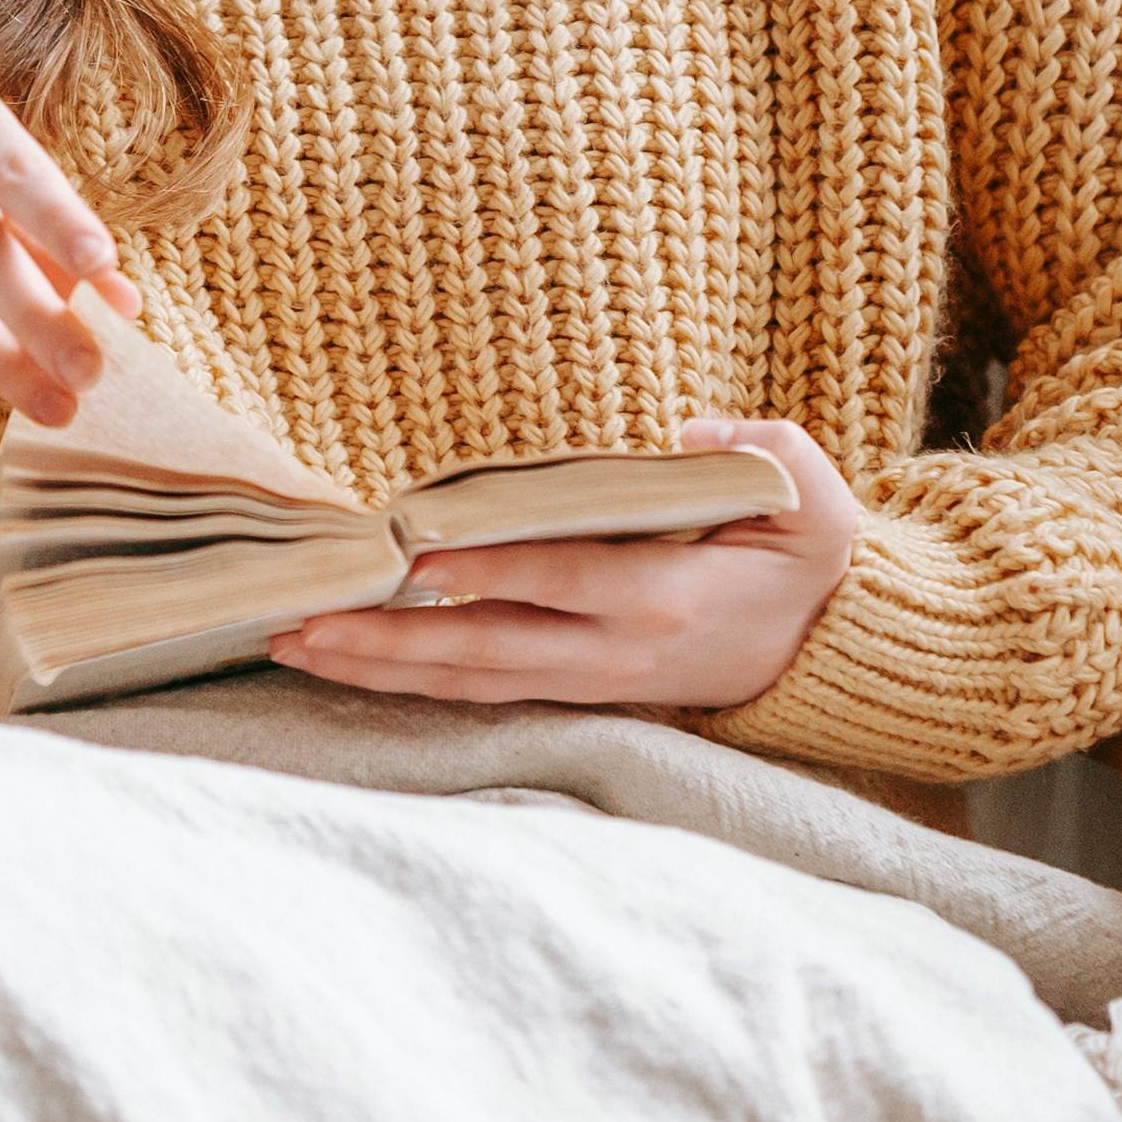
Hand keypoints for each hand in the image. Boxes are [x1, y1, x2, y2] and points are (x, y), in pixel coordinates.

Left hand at [268, 420, 862, 712]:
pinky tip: (350, 663)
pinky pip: (481, 689)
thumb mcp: (809, 497)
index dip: (491, 569)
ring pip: (470, 680)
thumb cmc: (806, 559)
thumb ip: (760, 454)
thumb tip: (689, 431)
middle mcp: (617, 654)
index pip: (564, 580)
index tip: (413, 555)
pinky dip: (411, 679)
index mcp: (668, 600)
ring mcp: (592, 682)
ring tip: (298, 645)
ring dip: (380, 666)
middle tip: (305, 622)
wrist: (824, 649)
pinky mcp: (576, 691)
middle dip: (390, 638)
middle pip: (487, 648)